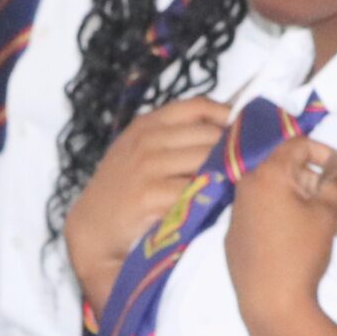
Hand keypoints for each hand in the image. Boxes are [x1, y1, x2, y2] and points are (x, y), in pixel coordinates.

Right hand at [64, 98, 234, 309]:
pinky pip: (195, 190)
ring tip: (231, 188)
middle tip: (244, 168)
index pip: (198, 106)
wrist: (92, 229)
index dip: (227, 117)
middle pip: (209, 134)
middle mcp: (146, 140)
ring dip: (225, 175)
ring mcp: (147, 167)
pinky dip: (209, 197)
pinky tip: (212, 206)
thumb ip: (176, 137)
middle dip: (232, 151)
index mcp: (147, 125)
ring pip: (207, 161)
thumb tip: (230, 125)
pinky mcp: (150, 195)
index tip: (244, 134)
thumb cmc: (123, 190)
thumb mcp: (141, 152)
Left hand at [227, 136, 336, 335]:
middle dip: (323, 191)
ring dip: (310, 209)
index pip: (298, 146)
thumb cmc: (300, 252)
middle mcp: (245, 188)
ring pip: (280, 198)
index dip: (327, 153)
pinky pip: (265, 217)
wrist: (271, 303)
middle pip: (291, 174)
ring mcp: (237, 214)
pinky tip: (304, 246)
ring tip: (335, 235)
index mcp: (266, 175)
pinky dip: (287, 222)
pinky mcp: (236, 238)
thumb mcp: (327, 215)